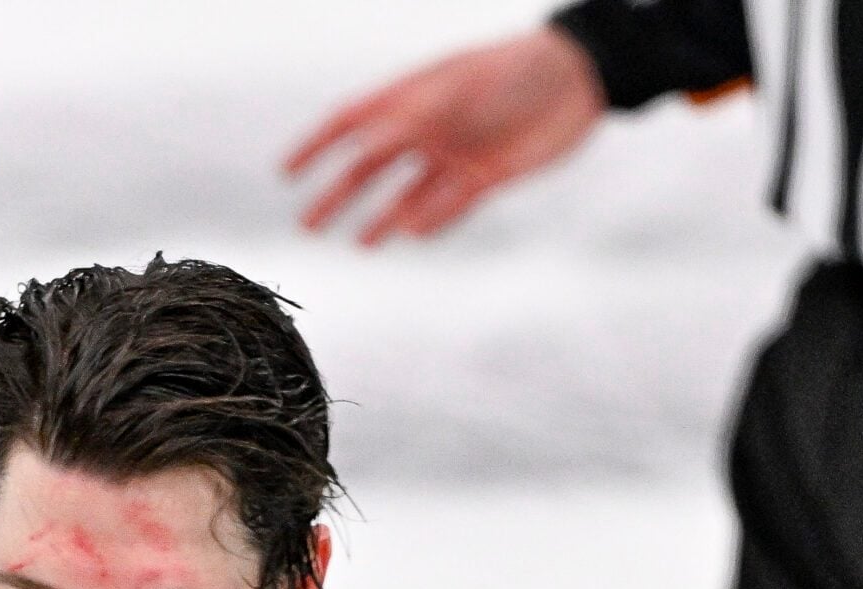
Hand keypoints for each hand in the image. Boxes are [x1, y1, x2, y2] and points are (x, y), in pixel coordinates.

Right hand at [286, 25, 607, 244]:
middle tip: (307, 225)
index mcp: (410, 96)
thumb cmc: (511, 71)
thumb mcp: (453, 93)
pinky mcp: (484, 179)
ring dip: (381, 219)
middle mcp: (426, 128)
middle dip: (337, 196)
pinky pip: (447, 208)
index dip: (315, 146)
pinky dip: (428, 222)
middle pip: (370, 168)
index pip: (349, 123)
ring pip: (406, 194)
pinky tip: (409, 235)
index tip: (285, 173)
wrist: (577, 81)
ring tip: (357, 244)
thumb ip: (408, 122)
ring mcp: (453, 155)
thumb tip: (362, 154)